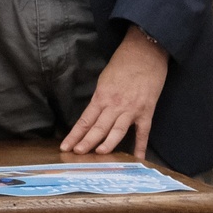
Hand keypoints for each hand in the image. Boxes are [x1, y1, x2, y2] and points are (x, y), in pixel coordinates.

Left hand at [61, 26, 168, 158]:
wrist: (145, 52)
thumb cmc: (123, 63)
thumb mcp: (104, 79)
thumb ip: (100, 98)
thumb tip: (93, 115)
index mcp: (101, 96)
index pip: (85, 120)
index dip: (75, 134)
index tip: (65, 146)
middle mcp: (114, 105)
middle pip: (98, 127)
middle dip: (86, 142)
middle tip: (77, 155)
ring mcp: (131, 109)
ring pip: (117, 131)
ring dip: (107, 144)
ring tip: (98, 155)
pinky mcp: (147, 112)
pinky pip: (143, 133)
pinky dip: (140, 147)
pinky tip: (137, 159)